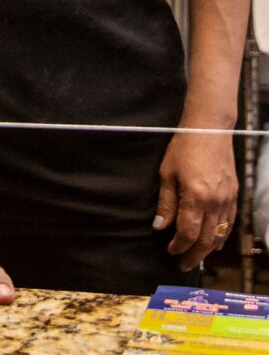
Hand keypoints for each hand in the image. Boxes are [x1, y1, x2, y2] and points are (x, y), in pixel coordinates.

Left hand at [153, 130, 237, 270]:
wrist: (209, 129)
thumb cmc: (184, 147)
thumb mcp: (167, 172)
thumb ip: (166, 202)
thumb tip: (160, 226)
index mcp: (195, 197)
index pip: (188, 232)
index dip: (179, 246)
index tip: (170, 251)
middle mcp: (214, 202)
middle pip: (206, 239)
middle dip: (194, 255)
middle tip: (183, 264)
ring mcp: (227, 199)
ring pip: (220, 234)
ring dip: (208, 249)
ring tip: (197, 257)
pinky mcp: (234, 194)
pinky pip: (230, 222)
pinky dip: (222, 236)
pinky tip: (214, 242)